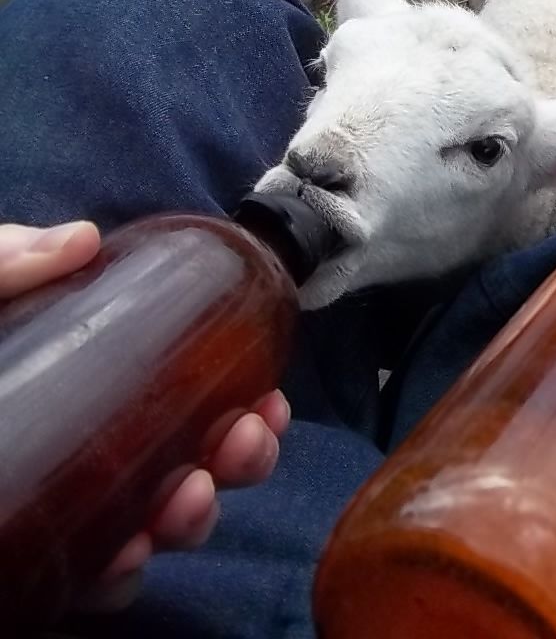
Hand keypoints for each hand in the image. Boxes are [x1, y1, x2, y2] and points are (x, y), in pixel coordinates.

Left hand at [0, 222, 290, 610]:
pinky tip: (120, 555)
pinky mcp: (13, 562)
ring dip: (190, 517)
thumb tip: (82, 240)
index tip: (262, 401)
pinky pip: (80, 583)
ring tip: (186, 499)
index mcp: (70, 382)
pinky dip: (115, 575)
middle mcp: (74, 448)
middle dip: (233, 460)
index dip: (232, 400)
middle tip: (242, 444)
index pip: (170, 394)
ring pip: (144, 528)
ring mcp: (45, 507)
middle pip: (180, 463)